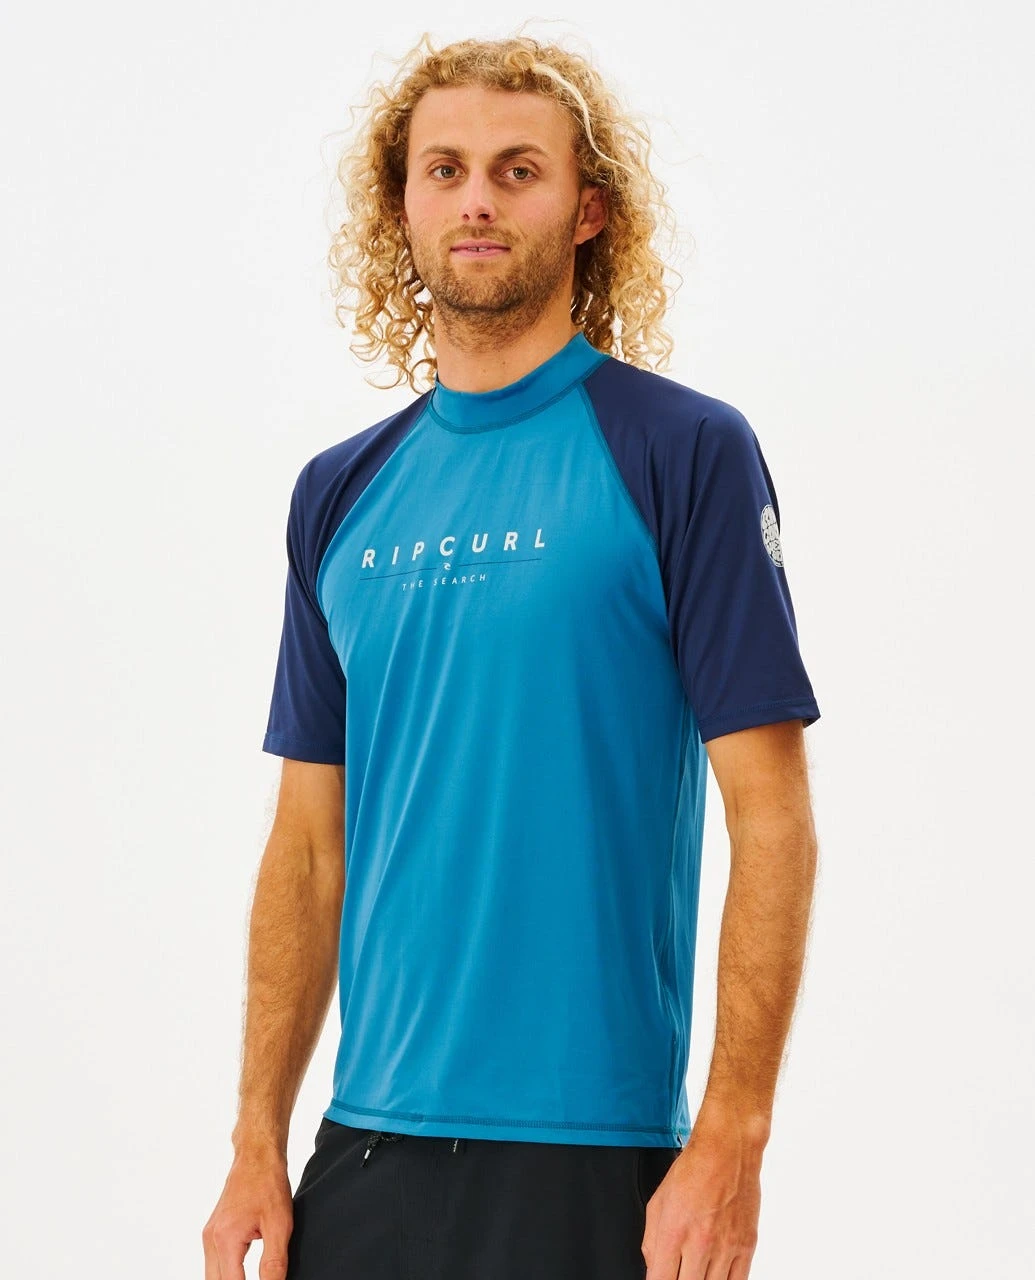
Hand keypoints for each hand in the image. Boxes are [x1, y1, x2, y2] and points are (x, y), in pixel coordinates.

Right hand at [202, 1144, 293, 1279]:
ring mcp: (209, 1235)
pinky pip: (214, 1263)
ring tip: (251, 1278)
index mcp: (226, 1239)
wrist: (257, 1156)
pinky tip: (241, 1276)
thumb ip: (274, 1262)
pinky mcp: (213, 1231)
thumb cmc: (268, 1184)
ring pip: (212, 1276)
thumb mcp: (279, 1225)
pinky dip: (225, 1274)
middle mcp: (211, 1239)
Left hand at [640, 1107, 763, 1279]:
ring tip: (696, 1271)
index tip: (659, 1279)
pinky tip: (715, 1275)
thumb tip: (653, 1270)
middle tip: (678, 1271)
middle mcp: (700, 1243)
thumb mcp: (657, 1203)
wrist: (727, 1151)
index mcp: (673, 1232)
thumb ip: (651, 1242)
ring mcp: (726, 1247)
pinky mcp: (747, 1246)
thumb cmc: (692, 1171)